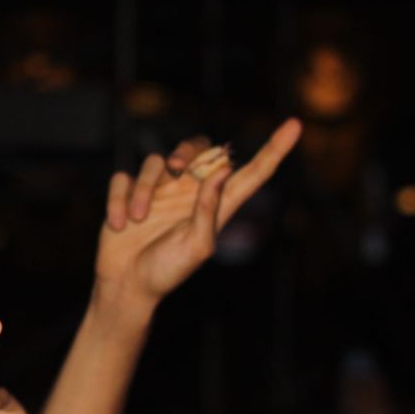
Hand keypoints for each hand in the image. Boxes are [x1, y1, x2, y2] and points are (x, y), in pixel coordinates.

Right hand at [94, 119, 300, 310]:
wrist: (125, 287)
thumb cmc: (166, 272)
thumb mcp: (196, 247)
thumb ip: (210, 209)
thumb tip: (223, 170)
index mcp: (216, 206)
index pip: (252, 173)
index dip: (274, 150)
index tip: (295, 126)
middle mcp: (189, 193)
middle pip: (201, 149)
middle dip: (189, 150)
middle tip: (178, 168)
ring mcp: (158, 193)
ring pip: (155, 162)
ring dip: (145, 188)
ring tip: (137, 218)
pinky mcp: (128, 195)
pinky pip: (124, 178)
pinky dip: (119, 199)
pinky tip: (119, 224)